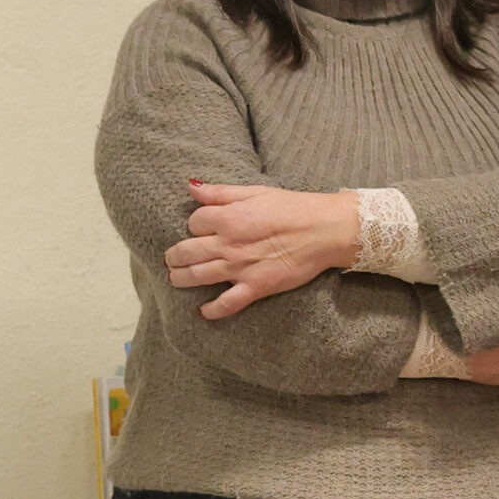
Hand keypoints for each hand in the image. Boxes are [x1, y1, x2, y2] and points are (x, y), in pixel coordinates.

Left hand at [164, 184, 360, 319]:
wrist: (326, 230)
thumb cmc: (294, 208)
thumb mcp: (256, 191)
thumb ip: (221, 192)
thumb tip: (191, 186)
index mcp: (229, 218)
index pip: (194, 223)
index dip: (195, 225)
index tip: (201, 228)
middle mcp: (229, 244)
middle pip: (185, 251)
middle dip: (174, 256)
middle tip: (172, 259)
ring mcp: (240, 267)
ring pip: (197, 276)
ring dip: (180, 278)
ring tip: (175, 278)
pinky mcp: (255, 287)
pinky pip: (226, 303)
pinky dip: (212, 310)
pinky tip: (203, 311)